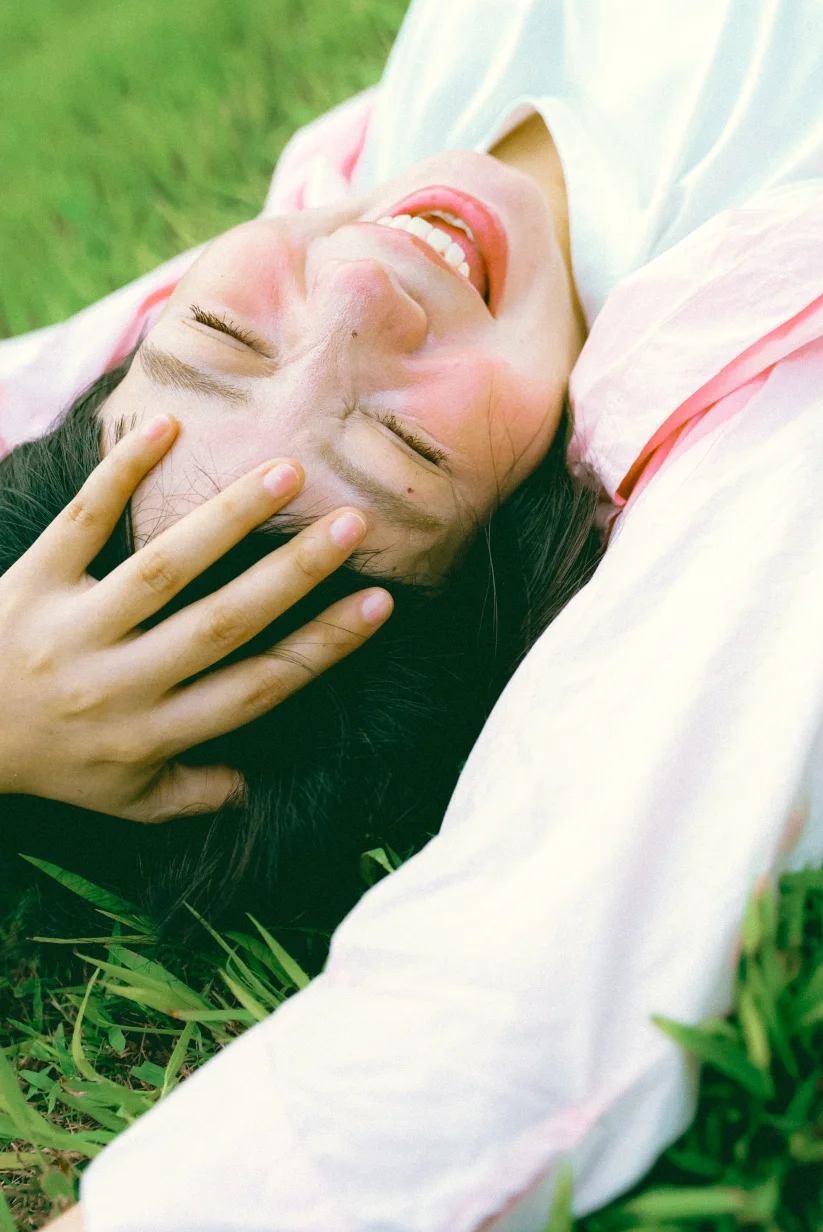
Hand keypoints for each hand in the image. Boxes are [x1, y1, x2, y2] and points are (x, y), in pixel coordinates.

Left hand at [0, 414, 391, 820]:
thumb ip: (192, 793)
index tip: (379, 603)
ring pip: (160, 570)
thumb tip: (254, 785)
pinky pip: (80, 523)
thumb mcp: (123, 802)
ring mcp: (72, 630)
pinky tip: (167, 429)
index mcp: (153, 732)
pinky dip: (120, 475)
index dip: (321, 647)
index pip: (256, 688)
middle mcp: (120, 683)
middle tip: (351, 523)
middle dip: (293, 573)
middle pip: (222, 623)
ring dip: (226, 520)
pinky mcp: (28, 584)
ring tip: (284, 471)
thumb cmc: (48, 764)